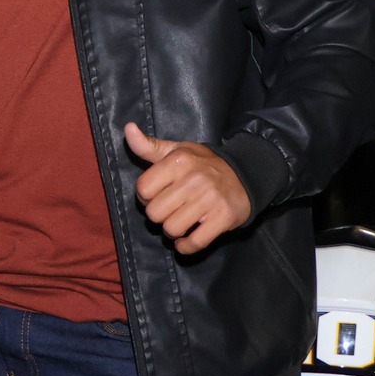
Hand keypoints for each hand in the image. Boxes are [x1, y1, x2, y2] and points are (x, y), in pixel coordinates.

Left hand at [124, 121, 251, 254]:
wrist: (246, 174)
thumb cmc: (203, 164)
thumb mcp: (177, 151)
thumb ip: (149, 146)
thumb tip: (128, 129)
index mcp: (179, 161)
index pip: (143, 190)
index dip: (145, 196)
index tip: (157, 194)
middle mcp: (194, 179)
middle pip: (154, 213)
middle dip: (159, 215)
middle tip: (170, 210)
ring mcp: (210, 200)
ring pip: (172, 229)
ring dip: (173, 231)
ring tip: (181, 221)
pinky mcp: (223, 218)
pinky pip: (195, 243)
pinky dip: (186, 247)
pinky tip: (187, 239)